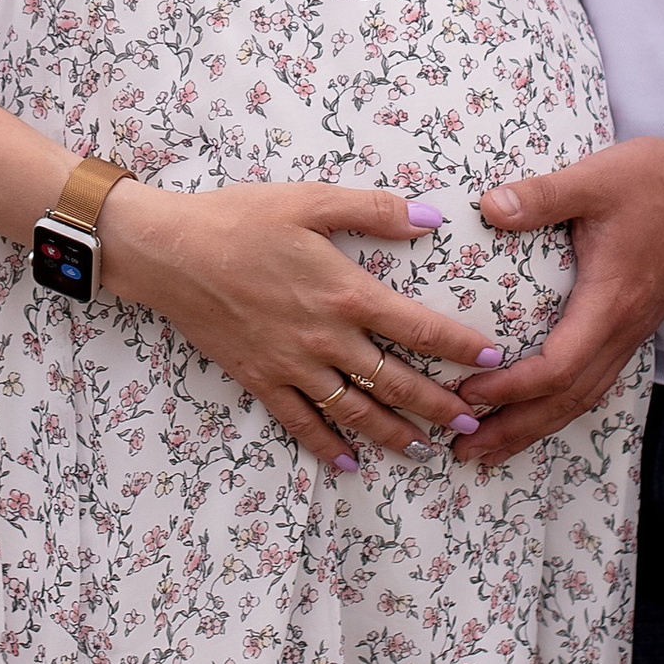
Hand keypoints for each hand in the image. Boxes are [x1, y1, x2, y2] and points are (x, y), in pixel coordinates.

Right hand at [98, 180, 502, 472]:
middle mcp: (326, 338)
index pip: (418, 328)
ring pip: (354, 411)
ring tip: (425, 452)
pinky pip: (299, 422)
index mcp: (346, 293)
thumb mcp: (311, 201)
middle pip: (395, 382)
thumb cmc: (240, 218)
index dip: (461, 347)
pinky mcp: (260, 378)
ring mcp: (292, 365)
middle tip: (474, 423)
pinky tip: (348, 462)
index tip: (493, 361)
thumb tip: (431, 218)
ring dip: (393, 434)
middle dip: (439, 406)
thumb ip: (375, 211)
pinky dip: (325, 445)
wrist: (169, 251)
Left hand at [454, 135, 663, 468]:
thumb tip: (488, 207)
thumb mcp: (594, 179)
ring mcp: (632, 332)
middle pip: (567, 399)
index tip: (467, 394)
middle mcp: (623, 330)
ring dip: (536, 424)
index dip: (511, 388)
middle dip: (516, 428)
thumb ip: (542, 195)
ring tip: (493, 446)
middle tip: (466, 451)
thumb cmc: (654, 181)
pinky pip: (595, 380)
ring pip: (583, 396)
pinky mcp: (632, 326)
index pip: (558, 368)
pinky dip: (560, 403)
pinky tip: (537, 409)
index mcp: (610, 304)